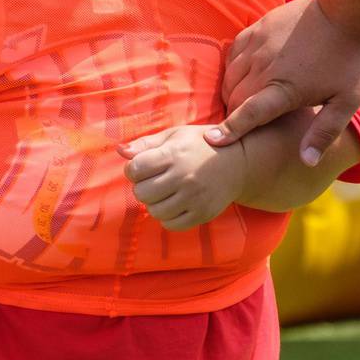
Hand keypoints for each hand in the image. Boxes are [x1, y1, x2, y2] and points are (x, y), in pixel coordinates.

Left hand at [120, 125, 248, 230]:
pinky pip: (170, 224)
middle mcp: (184, 177)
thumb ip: (146, 144)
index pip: (135, 168)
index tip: (143, 167)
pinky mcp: (202, 213)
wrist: (239, 162)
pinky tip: (174, 204)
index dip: (133, 169)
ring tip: (165, 192)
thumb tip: (120, 151)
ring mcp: (194, 197)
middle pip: (141, 192)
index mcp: (174, 154)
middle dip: (142, 187)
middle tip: (154, 180)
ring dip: (154, 203)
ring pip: (154, 211)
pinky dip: (167, 217)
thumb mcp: (175, 135)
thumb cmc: (200, 145)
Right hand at [207, 0, 359, 164]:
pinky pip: (233, 53)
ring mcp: (258, 45)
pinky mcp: (256, 29)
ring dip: (231, 92)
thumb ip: (324, 132)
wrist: (347, 12)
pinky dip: (232, 69)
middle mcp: (264, 67)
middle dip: (233, 114)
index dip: (229, 129)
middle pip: (234, 97)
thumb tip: (307, 162)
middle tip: (243, 124)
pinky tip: (243, 74)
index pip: (248, 114)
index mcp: (285, 89)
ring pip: (230, 76)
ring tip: (242, 101)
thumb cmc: (349, 60)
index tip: (209, 141)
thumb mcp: (346, 102)